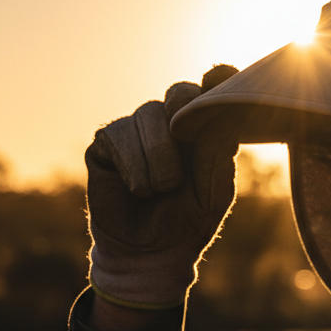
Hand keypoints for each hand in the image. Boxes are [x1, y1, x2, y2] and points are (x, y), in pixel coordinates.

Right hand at [86, 65, 238, 309]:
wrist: (152, 255)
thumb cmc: (189, 220)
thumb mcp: (214, 185)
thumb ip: (218, 144)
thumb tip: (221, 100)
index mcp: (203, 129)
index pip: (211, 90)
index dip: (218, 80)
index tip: (223, 75)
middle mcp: (171, 122)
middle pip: (180, 93)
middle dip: (185, 116)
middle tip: (187, 149)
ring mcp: (137, 129)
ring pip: (148, 114)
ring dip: (159, 158)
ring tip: (160, 190)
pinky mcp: (106, 142)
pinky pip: (118, 134)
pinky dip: (134, 165)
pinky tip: (138, 189)